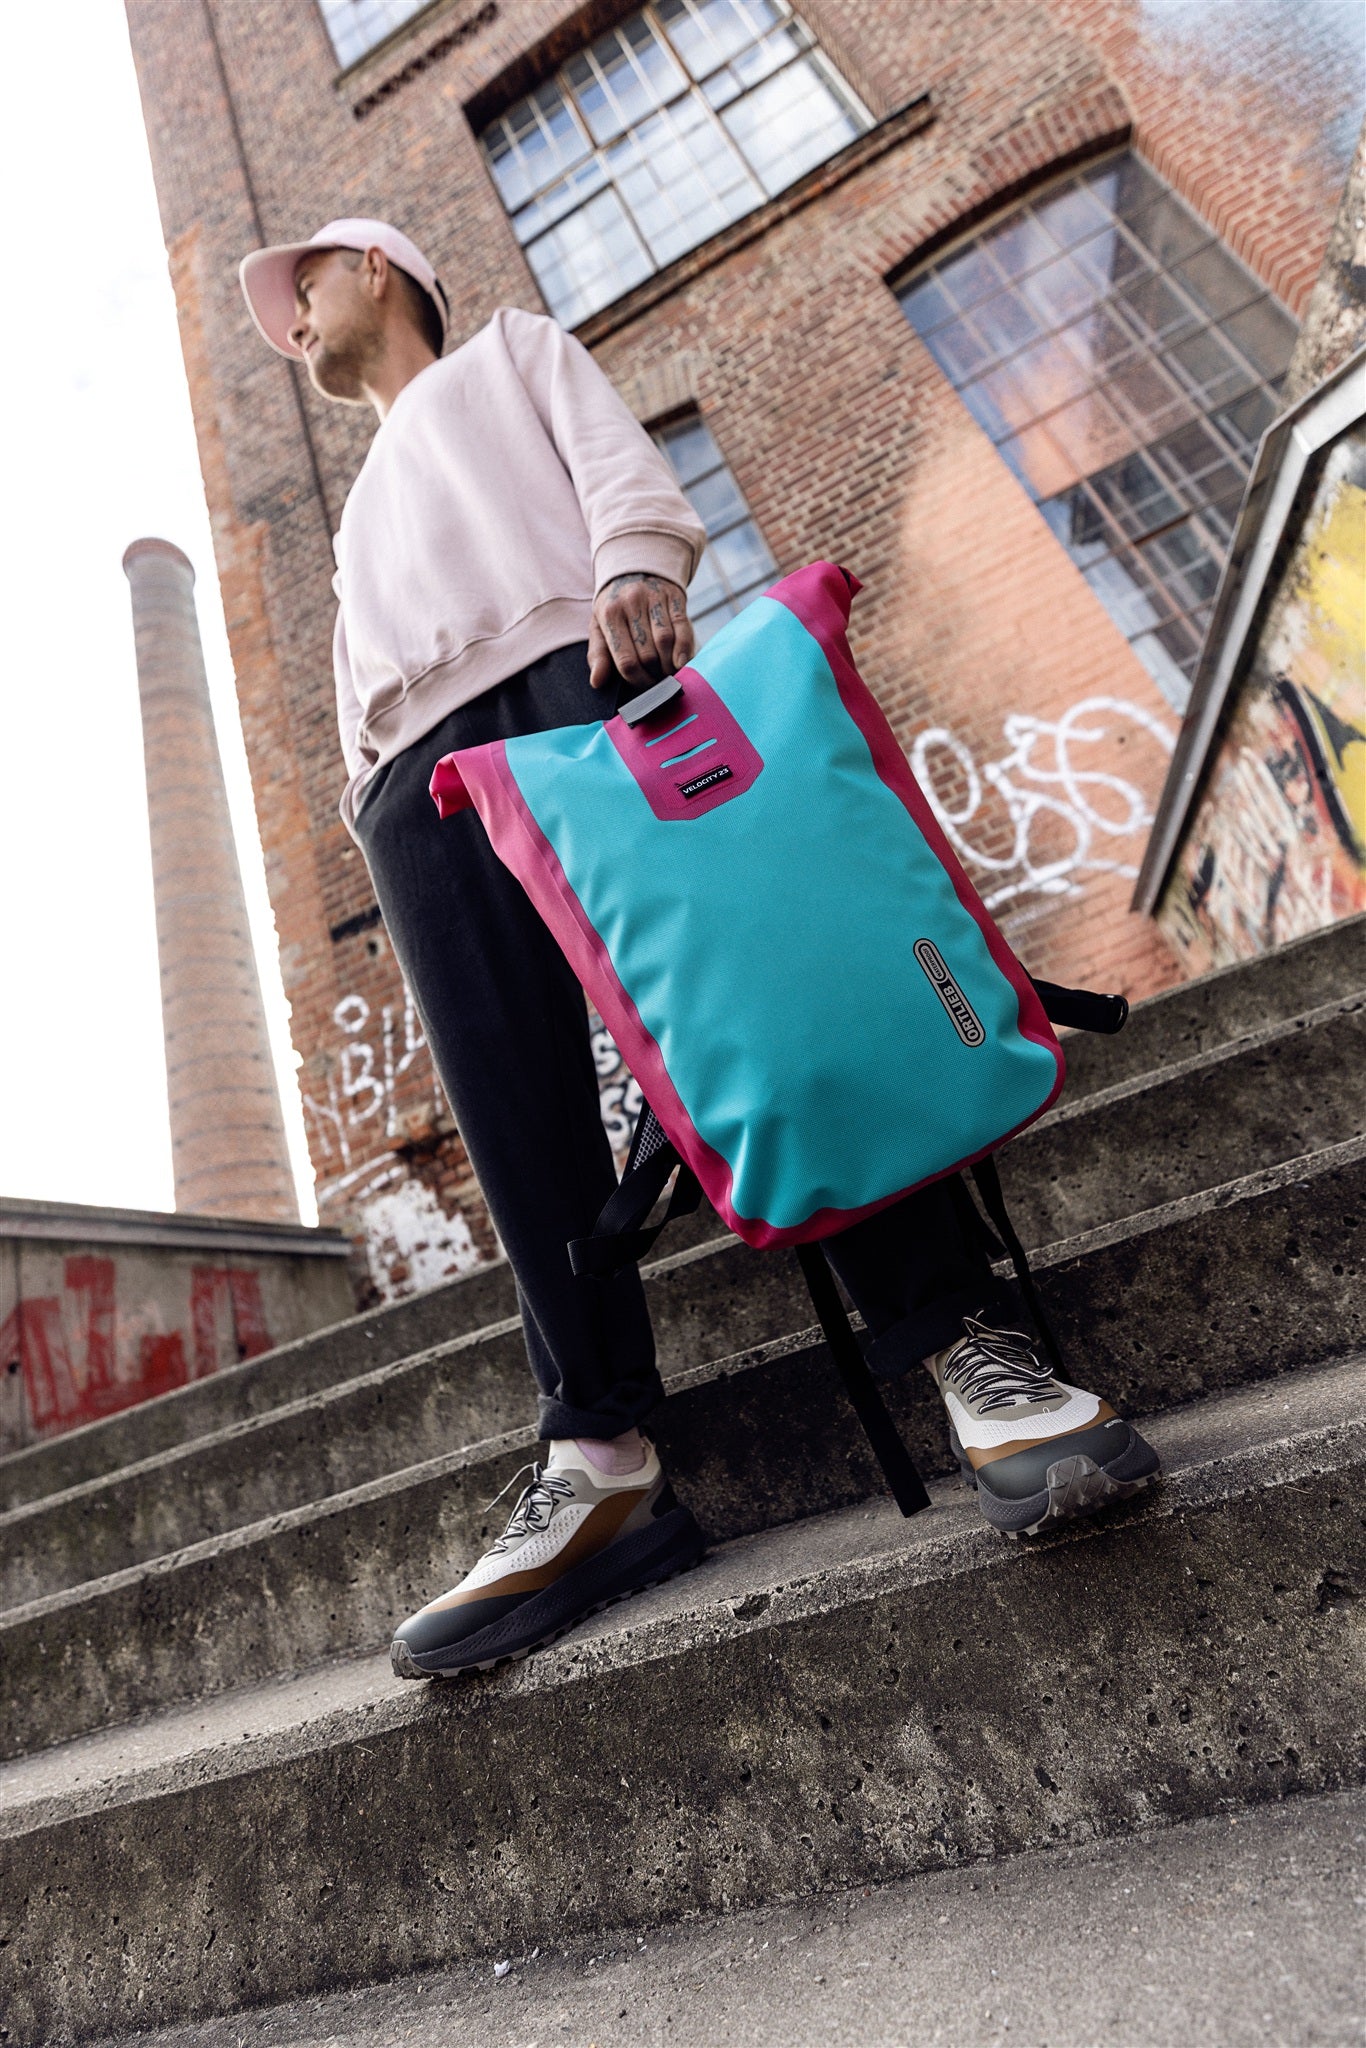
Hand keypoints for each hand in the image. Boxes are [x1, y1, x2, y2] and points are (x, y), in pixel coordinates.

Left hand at [588, 574, 694, 692]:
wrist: (633, 568)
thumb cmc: (615, 606)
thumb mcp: (599, 626)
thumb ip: (598, 655)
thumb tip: (597, 681)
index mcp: (609, 614)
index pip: (625, 660)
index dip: (638, 680)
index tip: (644, 686)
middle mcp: (631, 603)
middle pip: (647, 654)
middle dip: (655, 674)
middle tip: (657, 680)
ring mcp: (654, 597)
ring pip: (665, 642)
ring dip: (670, 664)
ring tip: (668, 672)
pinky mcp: (674, 595)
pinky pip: (682, 627)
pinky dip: (685, 648)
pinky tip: (682, 661)